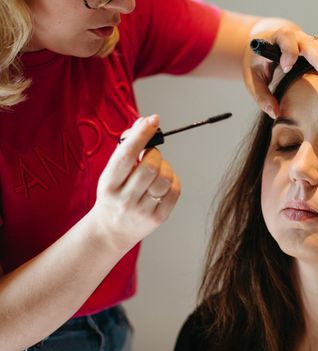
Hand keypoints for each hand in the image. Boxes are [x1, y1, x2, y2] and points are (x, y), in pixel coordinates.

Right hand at [90, 115, 180, 250]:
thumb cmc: (113, 193)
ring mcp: (142, 211)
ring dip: (165, 167)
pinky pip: (175, 190)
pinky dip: (173, 179)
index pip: (126, 155)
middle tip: (151, 153)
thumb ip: (127, 147)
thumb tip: (145, 121)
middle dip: (155, 154)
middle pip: (150, 167)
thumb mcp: (111, 172)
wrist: (111, 230)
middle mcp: (124, 199)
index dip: (141, 135)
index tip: (153, 120)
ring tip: (156, 169)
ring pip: (165, 178)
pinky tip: (164, 181)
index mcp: (108, 184)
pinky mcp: (158, 218)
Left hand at [244, 27, 317, 117]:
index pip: (285, 41)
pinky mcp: (316, 44)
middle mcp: (296, 37)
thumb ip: (261, 96)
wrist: (264, 40)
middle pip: (311, 46)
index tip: (287, 68)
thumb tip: (276, 114)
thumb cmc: (257, 62)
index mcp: (276, 40)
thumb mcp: (251, 78)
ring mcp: (308, 40)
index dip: (287, 53)